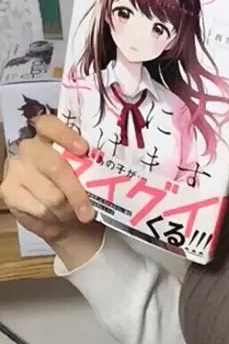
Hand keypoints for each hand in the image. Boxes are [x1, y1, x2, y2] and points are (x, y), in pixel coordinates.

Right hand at [0, 115, 103, 266]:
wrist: (61, 215)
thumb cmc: (78, 187)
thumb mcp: (86, 173)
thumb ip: (88, 166)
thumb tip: (105, 173)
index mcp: (50, 136)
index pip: (50, 125)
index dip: (66, 135)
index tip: (84, 149)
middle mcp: (30, 148)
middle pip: (55, 167)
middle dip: (76, 193)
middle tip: (89, 212)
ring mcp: (16, 168)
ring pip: (50, 194)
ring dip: (67, 211)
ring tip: (76, 215)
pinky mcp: (8, 190)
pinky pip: (39, 209)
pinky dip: (54, 218)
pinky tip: (58, 218)